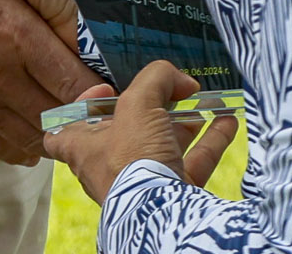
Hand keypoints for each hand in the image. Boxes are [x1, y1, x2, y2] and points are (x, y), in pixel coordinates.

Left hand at [44, 62, 237, 204]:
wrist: (160, 213)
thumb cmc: (133, 161)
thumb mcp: (138, 103)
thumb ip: (156, 78)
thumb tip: (179, 80)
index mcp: (84, 149)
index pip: (63, 131)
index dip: (81, 106)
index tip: (106, 90)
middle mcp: (109, 167)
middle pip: (124, 133)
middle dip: (151, 109)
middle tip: (169, 91)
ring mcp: (141, 182)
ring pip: (162, 147)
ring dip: (185, 122)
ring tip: (203, 100)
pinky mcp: (172, 195)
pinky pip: (193, 163)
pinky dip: (211, 141)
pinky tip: (228, 121)